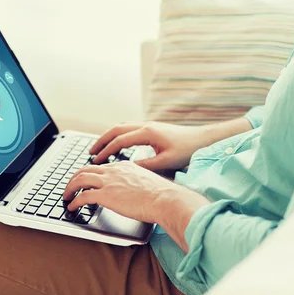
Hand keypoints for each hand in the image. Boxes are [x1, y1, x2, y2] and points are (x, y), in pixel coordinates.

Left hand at [62, 161, 181, 222]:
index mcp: (123, 166)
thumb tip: (132, 191)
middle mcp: (113, 171)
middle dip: (74, 178)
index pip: (100, 167)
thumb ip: (135, 182)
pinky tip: (72, 207)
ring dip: (70, 188)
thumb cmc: (160, 194)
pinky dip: (74, 201)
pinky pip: (83, 196)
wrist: (164, 198)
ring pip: (80, 180)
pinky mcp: (106, 195)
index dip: (89, 174)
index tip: (85, 181)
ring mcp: (108, 182)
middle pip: (85, 170)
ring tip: (66, 196)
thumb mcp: (146, 181)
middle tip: (69, 187)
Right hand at [90, 122, 212, 171]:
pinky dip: (119, 136)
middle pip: (116, 129)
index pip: (119, 141)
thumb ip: (145, 165)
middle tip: (90, 152)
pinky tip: (118, 145)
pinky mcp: (153, 128)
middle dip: (101, 140)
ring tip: (100, 148)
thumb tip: (126, 169)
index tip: (95, 161)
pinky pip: (129, 129)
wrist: (203, 140)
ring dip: (109, 136)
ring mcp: (149, 125)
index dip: (105, 151)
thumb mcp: (165, 162)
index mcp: (147, 133)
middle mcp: (146, 126)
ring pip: (122, 127)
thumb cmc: (187, 151)